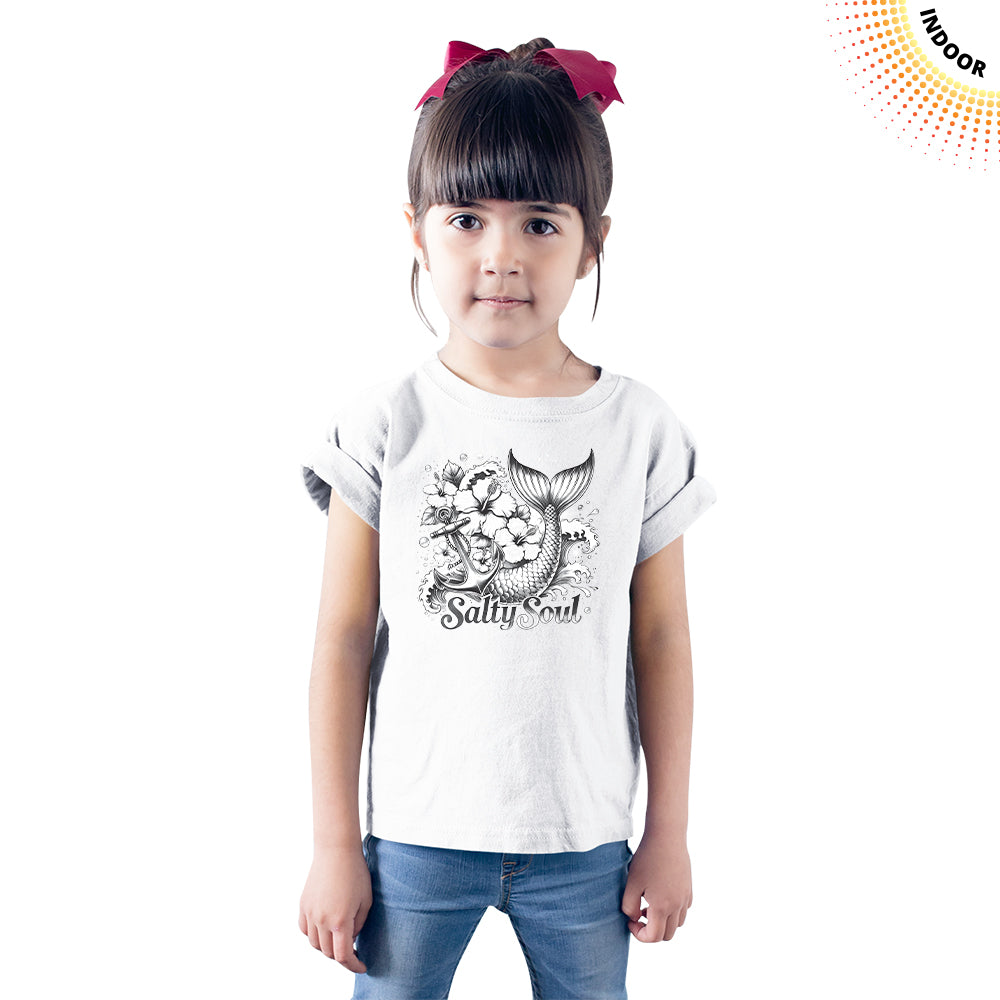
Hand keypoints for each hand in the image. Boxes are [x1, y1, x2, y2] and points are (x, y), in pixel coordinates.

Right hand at [298, 845, 371, 972]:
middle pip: (328, 952)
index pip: (343, 956)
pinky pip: (305, 930)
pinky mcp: (303, 905)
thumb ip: (359, 925)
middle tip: (353, 950)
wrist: (336, 850)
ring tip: (339, 938)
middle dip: (342, 955)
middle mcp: (322, 920)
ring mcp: (310, 913)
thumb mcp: (366, 900)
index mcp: (340, 920)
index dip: (353, 965)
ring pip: (315, 943)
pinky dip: (314, 935)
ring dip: (327, 946)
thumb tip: (350, 938)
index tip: (362, 966)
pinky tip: (324, 929)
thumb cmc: (356, 872)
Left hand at [620, 833, 691, 941]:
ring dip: (663, 922)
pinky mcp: (689, 888)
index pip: (653, 937)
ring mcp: (685, 897)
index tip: (630, 920)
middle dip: (651, 931)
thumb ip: (629, 906)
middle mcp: (677, 906)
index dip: (639, 934)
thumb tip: (635, 918)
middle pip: (667, 935)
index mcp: (662, 907)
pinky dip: (673, 912)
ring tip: (649, 905)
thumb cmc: (647, 858)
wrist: (667, 836)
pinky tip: (661, 895)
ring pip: (677, 924)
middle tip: (638, 914)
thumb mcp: (632, 883)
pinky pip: (683, 910)